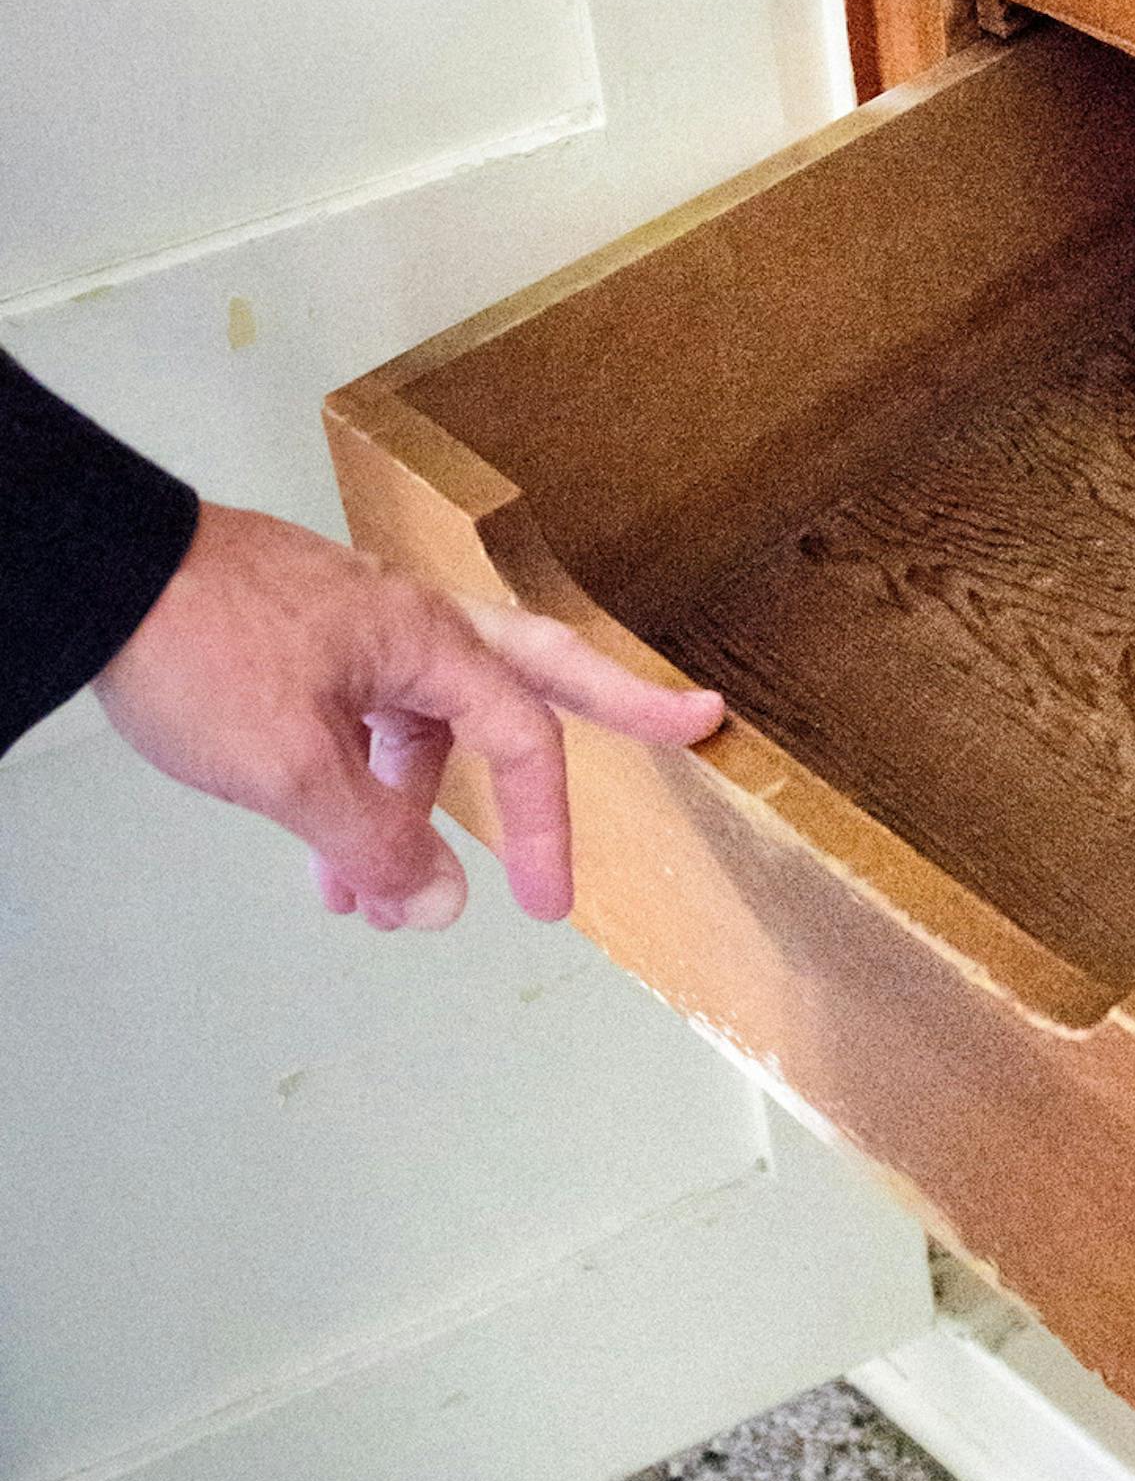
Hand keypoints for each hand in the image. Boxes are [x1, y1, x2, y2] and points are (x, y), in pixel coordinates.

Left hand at [94, 502, 723, 932]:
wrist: (101, 576)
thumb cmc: (196, 646)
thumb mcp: (291, 767)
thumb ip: (373, 840)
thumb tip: (439, 905)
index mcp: (426, 641)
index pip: (523, 739)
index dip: (544, 828)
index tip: (552, 901)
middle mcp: (407, 628)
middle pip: (533, 676)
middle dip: (610, 707)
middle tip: (686, 719)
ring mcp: (355, 634)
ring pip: (422, 727)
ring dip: (413, 815)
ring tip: (374, 904)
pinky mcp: (304, 648)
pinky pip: (362, 727)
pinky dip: (357, 794)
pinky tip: (321, 858)